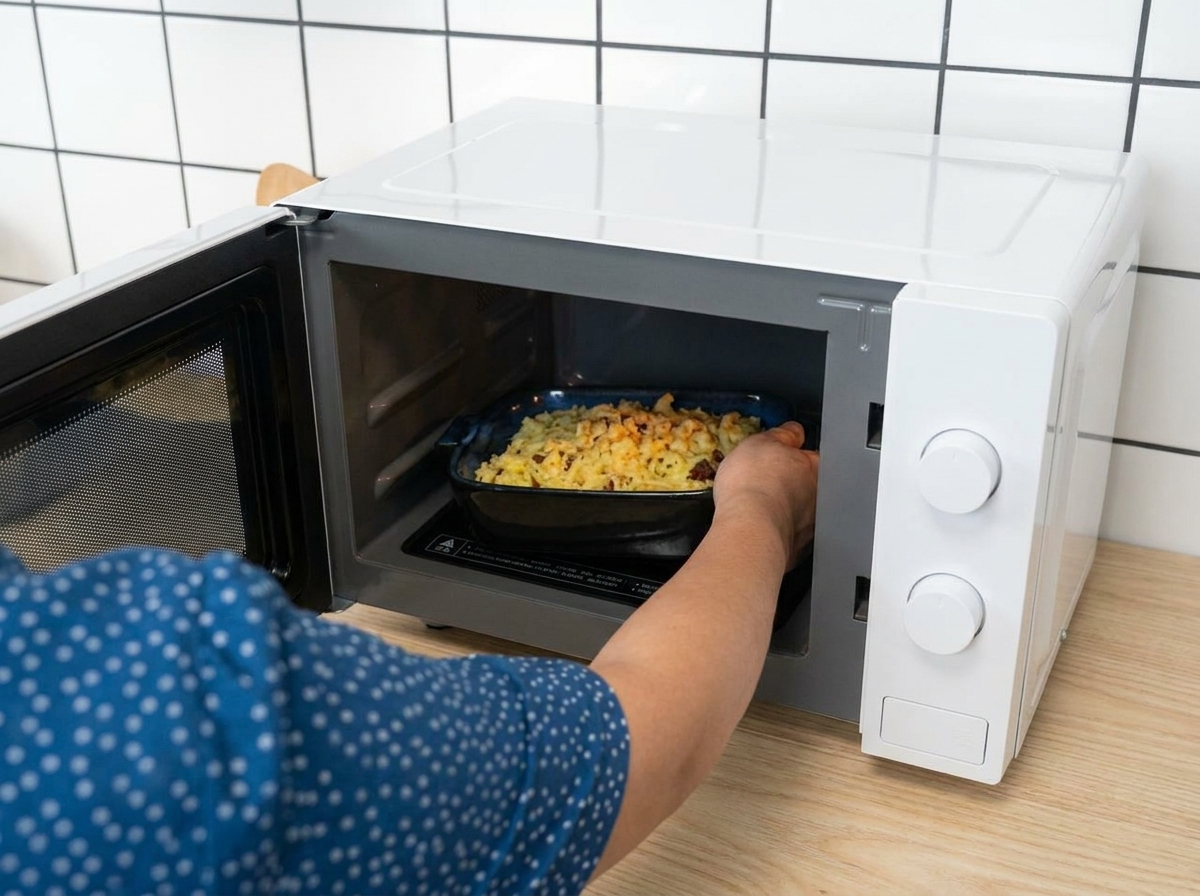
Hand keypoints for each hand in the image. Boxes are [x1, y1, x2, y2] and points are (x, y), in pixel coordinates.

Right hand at [712, 422, 818, 567]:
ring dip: (786, 510)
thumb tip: (793, 431)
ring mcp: (810, 526)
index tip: (781, 455)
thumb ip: (783, 434)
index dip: (795, 454)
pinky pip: (788, 537)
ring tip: (760, 507)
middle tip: (766, 482)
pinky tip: (761, 528)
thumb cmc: (754, 484)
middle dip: (792, 484)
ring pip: (800, 513)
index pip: (812, 455)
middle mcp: (819, 498)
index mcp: (815, 468)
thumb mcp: (762, 442)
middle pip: (808, 486)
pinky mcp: (797, 550)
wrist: (748, 530)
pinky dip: (778, 532)